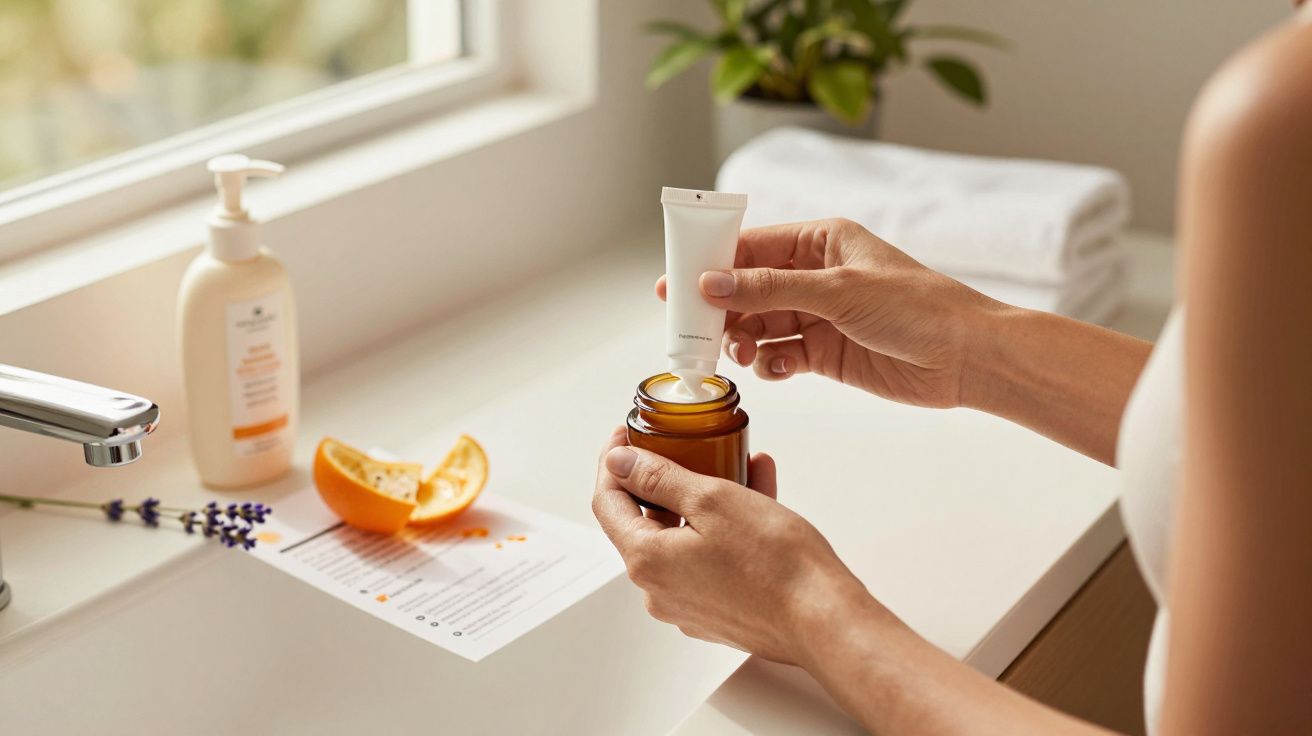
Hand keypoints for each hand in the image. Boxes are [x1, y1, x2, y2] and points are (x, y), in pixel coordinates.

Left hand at [591, 427, 879, 664]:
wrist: (823, 620)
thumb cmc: (776, 564)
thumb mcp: (712, 500)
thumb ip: (659, 478)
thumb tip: (619, 463)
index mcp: (647, 561)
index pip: (608, 502)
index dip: (614, 462)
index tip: (626, 436)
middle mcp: (659, 589)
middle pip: (645, 520)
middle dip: (667, 477)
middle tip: (686, 446)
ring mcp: (687, 603)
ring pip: (683, 536)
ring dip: (704, 498)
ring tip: (740, 465)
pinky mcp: (717, 610)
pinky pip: (708, 557)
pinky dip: (724, 526)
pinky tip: (756, 496)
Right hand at [656, 219, 999, 408]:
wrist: (967, 357)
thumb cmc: (917, 308)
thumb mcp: (839, 292)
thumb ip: (771, 289)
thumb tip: (712, 284)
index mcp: (821, 241)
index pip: (752, 247)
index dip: (712, 264)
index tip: (676, 284)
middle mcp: (816, 276)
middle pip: (748, 289)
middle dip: (722, 309)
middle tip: (694, 330)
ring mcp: (819, 316)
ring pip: (760, 325)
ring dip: (744, 339)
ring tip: (742, 354)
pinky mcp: (826, 353)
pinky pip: (781, 355)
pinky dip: (772, 363)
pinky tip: (778, 369)